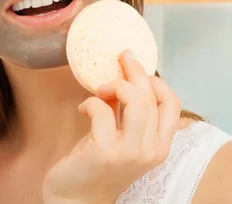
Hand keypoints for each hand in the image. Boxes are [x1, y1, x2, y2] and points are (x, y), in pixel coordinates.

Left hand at [43, 50, 180, 203]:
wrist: (76, 197)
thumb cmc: (95, 164)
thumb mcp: (120, 138)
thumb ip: (126, 114)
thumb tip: (122, 78)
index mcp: (159, 146)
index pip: (172, 103)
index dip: (155, 80)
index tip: (136, 67)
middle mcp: (150, 150)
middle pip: (151, 96)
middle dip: (134, 71)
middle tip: (120, 57)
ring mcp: (129, 152)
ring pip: (136, 100)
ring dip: (115, 84)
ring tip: (99, 88)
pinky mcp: (105, 151)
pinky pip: (102, 111)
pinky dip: (91, 102)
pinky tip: (83, 108)